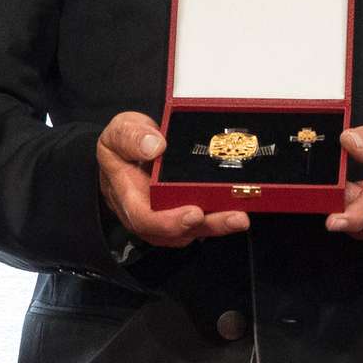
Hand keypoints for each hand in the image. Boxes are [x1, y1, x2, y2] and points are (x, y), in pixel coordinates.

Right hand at [97, 111, 250, 248]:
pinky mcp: (183, 213)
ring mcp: (166, 216)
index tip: (194, 213)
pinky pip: (201, 223)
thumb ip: (131, 136)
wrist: (129, 150)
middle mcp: (147, 213)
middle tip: (235, 218)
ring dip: (219, 225)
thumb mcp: (120, 131)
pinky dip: (219, 218)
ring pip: (192, 231)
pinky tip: (238, 208)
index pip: (144, 218)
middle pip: (176, 232)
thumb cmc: (124, 143)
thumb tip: (154, 146)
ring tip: (241, 216)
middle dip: (207, 226)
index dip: (169, 221)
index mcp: (127, 195)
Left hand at [326, 113, 362, 240]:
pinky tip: (362, 196)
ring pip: (355, 225)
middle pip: (354, 216)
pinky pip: (361, 229)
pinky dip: (355, 214)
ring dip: (348, 207)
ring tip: (360, 184)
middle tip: (343, 177)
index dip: (349, 217)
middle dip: (340, 199)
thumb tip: (348, 142)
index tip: (332, 221)